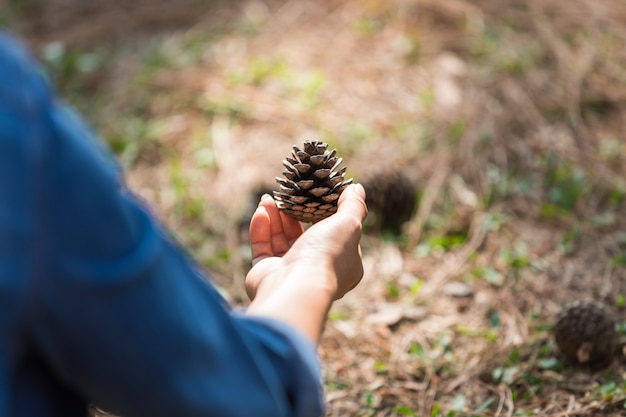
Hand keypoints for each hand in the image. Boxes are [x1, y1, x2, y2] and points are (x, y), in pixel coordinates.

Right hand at [245, 183, 366, 342]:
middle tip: (287, 196)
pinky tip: (261, 210)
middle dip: (294, 214)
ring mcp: (291, 273)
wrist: (296, 286)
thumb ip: (353, 206)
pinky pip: (263, 248)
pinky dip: (261, 229)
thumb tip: (356, 188)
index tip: (318, 198)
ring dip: (275, 217)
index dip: (327, 216)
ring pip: (281, 240)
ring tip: (268, 198)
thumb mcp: (348, 225)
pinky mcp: (267, 273)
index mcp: (344, 265)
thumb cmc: (327, 256)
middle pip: (304, 236)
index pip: (336, 237)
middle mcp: (318, 271)